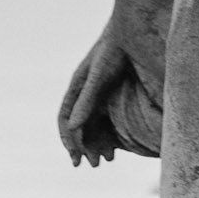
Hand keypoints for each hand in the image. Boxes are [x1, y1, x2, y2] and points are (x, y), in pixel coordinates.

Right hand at [58, 28, 132, 165]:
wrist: (133, 33)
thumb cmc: (113, 51)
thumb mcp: (99, 75)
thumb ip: (87, 100)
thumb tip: (74, 128)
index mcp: (76, 87)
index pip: (65, 119)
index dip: (68, 139)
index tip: (75, 158)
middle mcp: (86, 93)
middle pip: (80, 126)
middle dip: (84, 147)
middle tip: (92, 164)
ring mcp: (101, 95)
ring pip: (95, 125)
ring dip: (98, 144)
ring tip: (108, 159)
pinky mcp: (116, 96)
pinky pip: (110, 120)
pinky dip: (112, 135)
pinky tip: (120, 146)